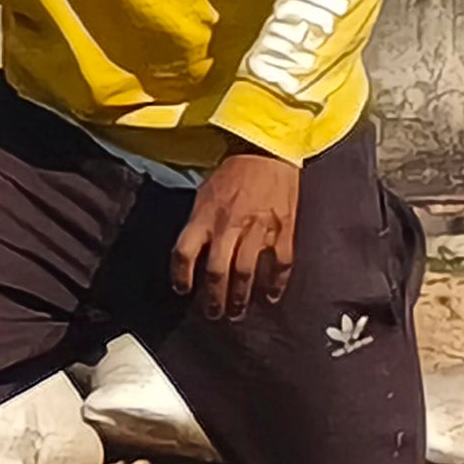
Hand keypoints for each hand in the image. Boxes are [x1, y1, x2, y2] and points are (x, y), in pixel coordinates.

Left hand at [172, 148, 303, 320]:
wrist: (268, 149)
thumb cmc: (233, 171)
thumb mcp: (204, 193)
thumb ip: (200, 222)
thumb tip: (196, 251)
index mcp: (205, 216)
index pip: (184, 254)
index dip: (181, 277)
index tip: (183, 290)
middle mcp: (229, 226)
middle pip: (216, 272)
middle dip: (213, 298)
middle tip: (214, 314)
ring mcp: (258, 228)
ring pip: (246, 272)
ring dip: (241, 297)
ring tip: (237, 312)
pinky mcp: (283, 228)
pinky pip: (281, 262)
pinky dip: (277, 282)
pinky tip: (272, 296)